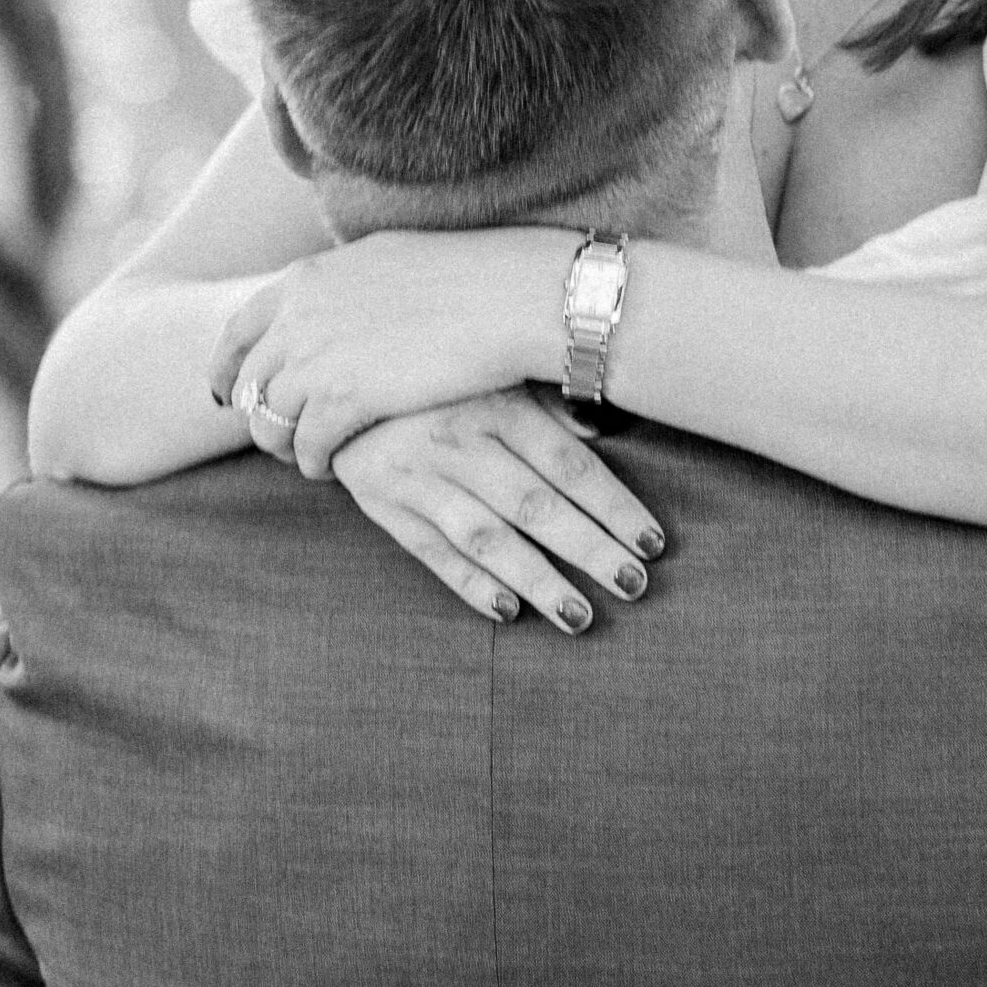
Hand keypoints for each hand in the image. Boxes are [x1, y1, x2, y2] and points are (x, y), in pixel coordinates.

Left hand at [209, 230, 559, 475]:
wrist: (508, 294)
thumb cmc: (469, 273)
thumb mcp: (389, 259)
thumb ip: (348, 284)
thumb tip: (340, 299)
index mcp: (308, 278)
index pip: (240, 327)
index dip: (226, 364)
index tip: (227, 390)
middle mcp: (299, 315)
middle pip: (249, 379)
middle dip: (253, 412)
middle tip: (269, 434)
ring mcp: (316, 358)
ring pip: (269, 420)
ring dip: (282, 444)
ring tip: (305, 456)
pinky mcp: (343, 401)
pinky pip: (306, 447)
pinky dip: (313, 462)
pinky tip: (331, 469)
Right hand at [332, 387, 665, 633]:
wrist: (333, 372)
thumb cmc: (434, 371)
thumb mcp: (491, 369)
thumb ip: (546, 401)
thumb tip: (603, 432)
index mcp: (495, 402)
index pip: (569, 464)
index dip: (614, 506)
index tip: (654, 541)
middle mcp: (459, 441)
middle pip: (537, 506)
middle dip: (590, 550)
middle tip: (634, 584)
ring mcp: (418, 476)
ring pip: (488, 538)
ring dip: (538, 580)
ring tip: (581, 617)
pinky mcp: (384, 504)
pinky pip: (433, 553)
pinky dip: (470, 585)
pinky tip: (510, 612)